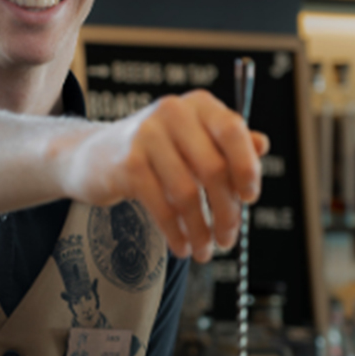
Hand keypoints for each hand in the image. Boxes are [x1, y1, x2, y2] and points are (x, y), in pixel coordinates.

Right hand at [64, 90, 268, 261]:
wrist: (91, 157)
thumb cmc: (151, 152)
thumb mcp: (190, 141)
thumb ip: (225, 144)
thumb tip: (262, 145)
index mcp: (197, 105)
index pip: (233, 131)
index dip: (246, 168)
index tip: (249, 199)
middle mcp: (172, 113)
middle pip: (213, 168)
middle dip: (226, 212)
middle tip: (227, 239)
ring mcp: (146, 136)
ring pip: (188, 193)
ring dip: (200, 230)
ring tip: (204, 251)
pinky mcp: (127, 164)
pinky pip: (162, 207)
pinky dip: (176, 233)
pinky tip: (181, 246)